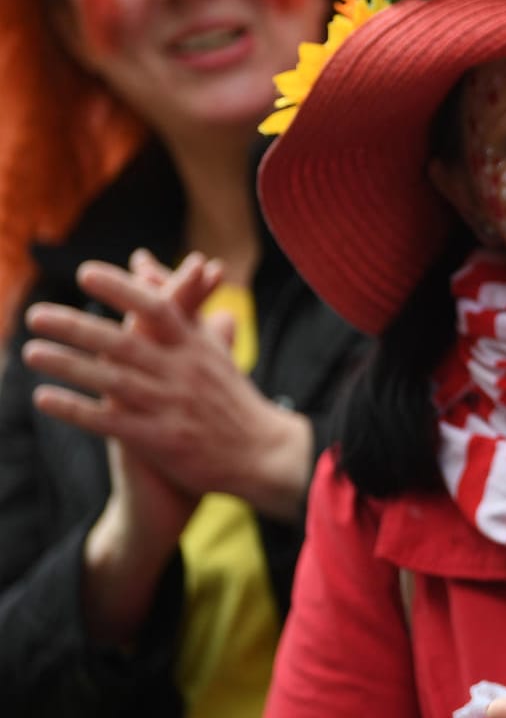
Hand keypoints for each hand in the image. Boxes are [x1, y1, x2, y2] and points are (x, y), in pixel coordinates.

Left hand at [22, 253, 313, 521]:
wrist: (261, 454)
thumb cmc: (229, 397)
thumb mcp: (211, 347)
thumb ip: (181, 306)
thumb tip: (147, 263)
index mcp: (197, 348)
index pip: (160, 309)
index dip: (125, 289)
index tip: (87, 273)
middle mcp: (184, 373)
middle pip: (126, 344)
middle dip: (79, 328)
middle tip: (37, 315)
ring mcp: (173, 406)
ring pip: (113, 382)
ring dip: (69, 366)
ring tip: (31, 352)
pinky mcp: (163, 440)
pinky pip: (112, 423)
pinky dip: (77, 410)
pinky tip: (45, 398)